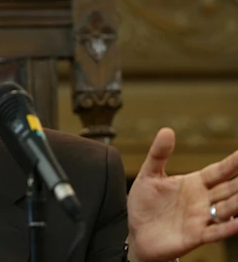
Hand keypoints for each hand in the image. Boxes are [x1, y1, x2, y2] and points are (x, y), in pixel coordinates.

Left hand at [127, 128, 237, 261]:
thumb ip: (158, 154)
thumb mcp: (149, 175)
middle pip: (229, 189)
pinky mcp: (195, 236)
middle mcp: (203, 200)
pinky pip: (215, 232)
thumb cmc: (145, 204)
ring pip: (227, 209)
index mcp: (195, 183)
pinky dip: (228, 228)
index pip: (219, 171)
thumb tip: (167, 130)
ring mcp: (201, 218)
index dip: (233, 162)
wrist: (137, 233)